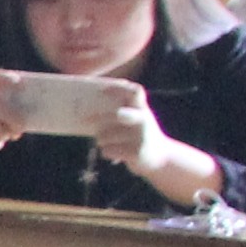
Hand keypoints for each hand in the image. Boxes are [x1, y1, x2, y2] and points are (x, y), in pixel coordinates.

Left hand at [85, 96, 212, 202]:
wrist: (160, 158)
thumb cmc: (139, 134)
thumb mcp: (134, 119)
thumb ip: (118, 110)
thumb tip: (86, 109)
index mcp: (142, 109)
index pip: (134, 92)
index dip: (118, 88)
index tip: (101, 91)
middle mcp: (144, 120)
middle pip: (119, 114)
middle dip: (99, 118)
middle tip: (84, 120)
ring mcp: (142, 137)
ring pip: (105, 136)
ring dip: (100, 138)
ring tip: (105, 140)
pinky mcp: (137, 153)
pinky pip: (108, 150)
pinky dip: (106, 151)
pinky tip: (113, 151)